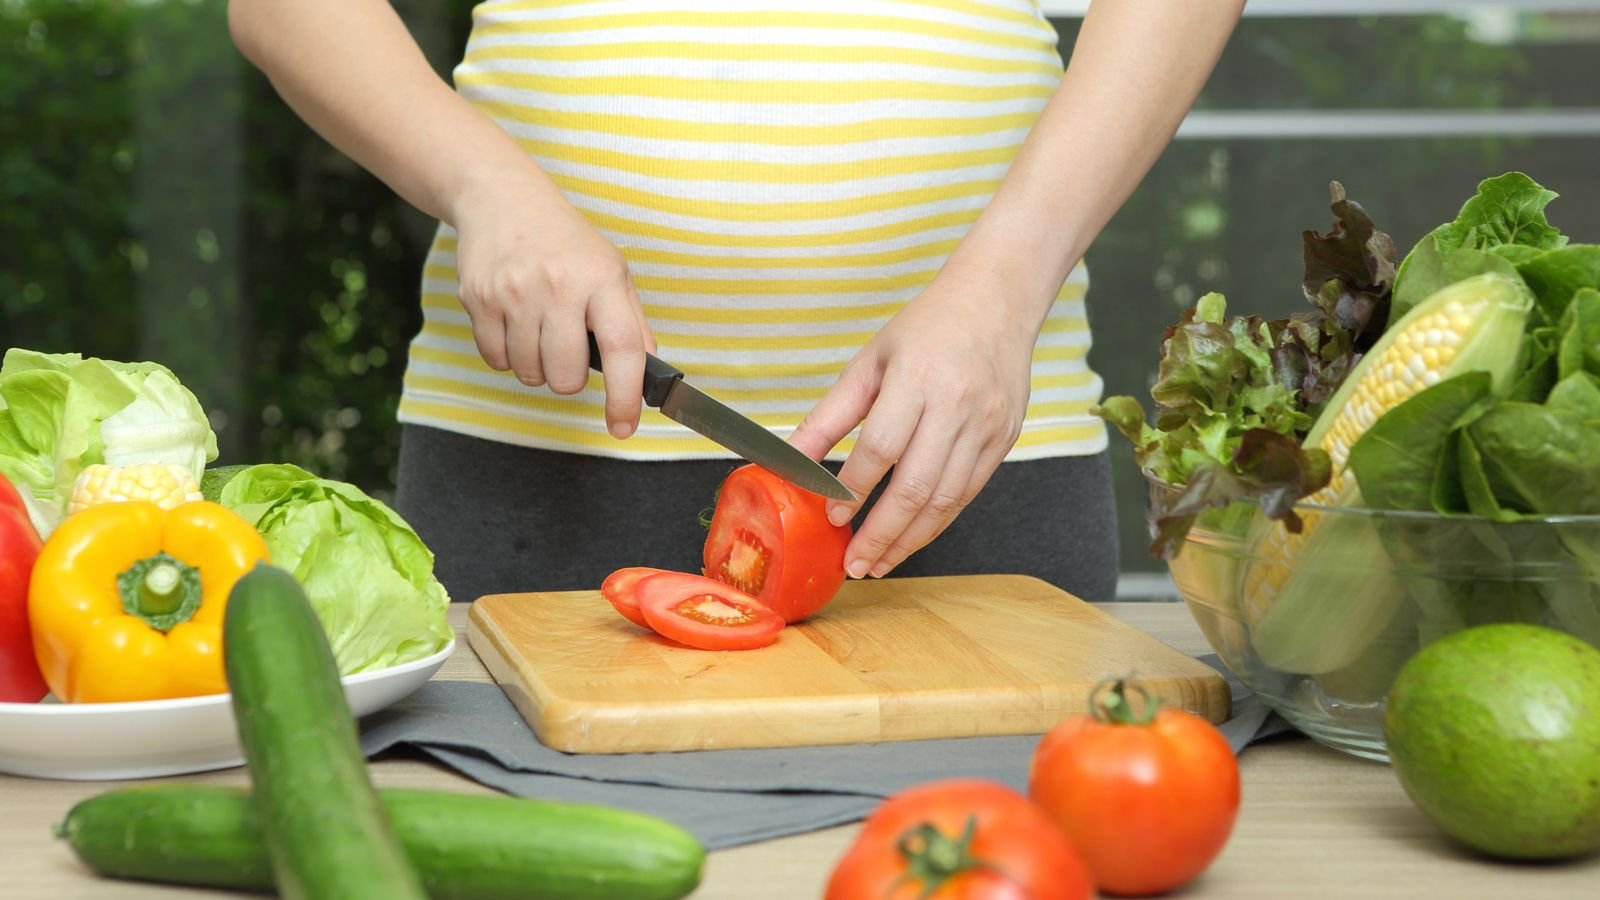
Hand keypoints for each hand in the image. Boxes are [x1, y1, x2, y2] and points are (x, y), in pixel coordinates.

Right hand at [452, 178, 655, 438]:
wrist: (503, 199)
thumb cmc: (565, 241)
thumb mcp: (611, 269)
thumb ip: (632, 322)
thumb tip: (646, 372)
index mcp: (601, 278)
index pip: (623, 349)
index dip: (625, 396)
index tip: (623, 426)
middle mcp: (558, 285)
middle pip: (566, 376)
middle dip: (569, 377)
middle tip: (568, 348)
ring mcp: (514, 293)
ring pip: (529, 373)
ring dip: (537, 365)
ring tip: (539, 328)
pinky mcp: (478, 299)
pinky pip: (495, 360)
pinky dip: (507, 355)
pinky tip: (513, 323)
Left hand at [788, 263, 1040, 578]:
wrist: (996, 303)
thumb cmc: (926, 328)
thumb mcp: (869, 362)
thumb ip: (829, 416)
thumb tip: (790, 459)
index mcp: (917, 380)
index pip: (882, 448)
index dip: (854, 489)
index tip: (832, 517)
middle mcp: (957, 407)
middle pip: (916, 487)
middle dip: (881, 534)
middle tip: (854, 564)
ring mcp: (986, 427)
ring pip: (946, 501)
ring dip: (909, 540)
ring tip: (879, 563)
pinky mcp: (1003, 440)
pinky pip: (967, 494)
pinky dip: (937, 522)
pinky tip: (912, 537)